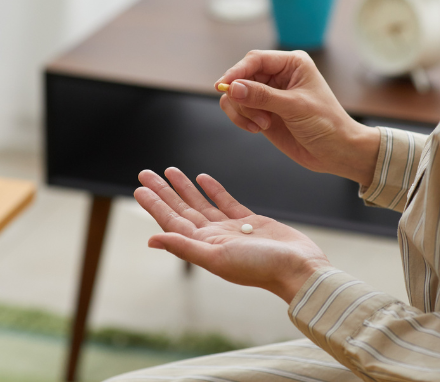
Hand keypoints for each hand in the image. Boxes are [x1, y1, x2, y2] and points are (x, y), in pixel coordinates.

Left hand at [134, 167, 331, 302]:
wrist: (299, 268)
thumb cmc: (260, 268)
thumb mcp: (216, 258)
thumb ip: (184, 247)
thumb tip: (151, 240)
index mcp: (203, 246)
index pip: (172, 221)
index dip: (155, 204)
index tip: (140, 188)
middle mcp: (213, 238)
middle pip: (182, 209)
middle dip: (164, 191)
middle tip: (146, 172)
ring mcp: (231, 229)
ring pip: (201, 203)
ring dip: (185, 188)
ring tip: (170, 170)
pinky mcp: (250, 222)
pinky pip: (225, 202)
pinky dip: (213, 190)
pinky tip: (202, 178)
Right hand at [216, 50, 379, 186]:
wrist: (336, 152)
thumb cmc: (326, 124)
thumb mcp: (294, 107)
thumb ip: (262, 96)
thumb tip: (232, 88)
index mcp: (291, 64)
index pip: (255, 59)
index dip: (236, 71)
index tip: (223, 86)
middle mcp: (278, 75)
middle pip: (241, 77)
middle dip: (242, 97)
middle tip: (257, 117)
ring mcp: (269, 94)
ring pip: (236, 94)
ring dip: (243, 111)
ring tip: (263, 125)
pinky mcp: (262, 112)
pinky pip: (238, 109)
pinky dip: (242, 119)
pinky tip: (258, 129)